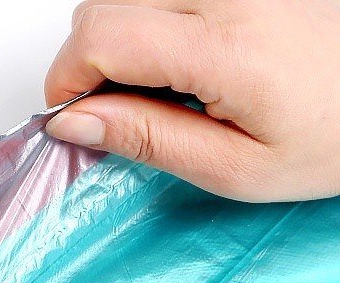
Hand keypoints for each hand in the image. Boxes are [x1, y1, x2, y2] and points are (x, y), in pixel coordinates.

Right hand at [44, 0, 339, 201]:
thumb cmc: (328, 138)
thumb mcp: (232, 168)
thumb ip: (147, 139)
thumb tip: (74, 122)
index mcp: (223, 47)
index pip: (99, 37)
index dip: (66, 81)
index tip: (74, 118)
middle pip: (101, 8)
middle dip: (86, 63)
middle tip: (116, 110)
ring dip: (116, 40)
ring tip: (156, 85)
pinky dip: (145, 21)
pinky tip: (176, 56)